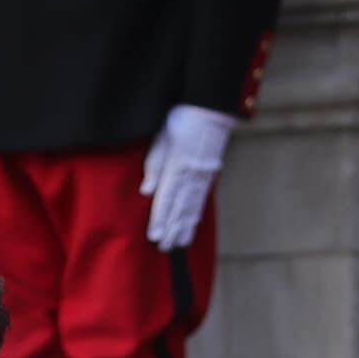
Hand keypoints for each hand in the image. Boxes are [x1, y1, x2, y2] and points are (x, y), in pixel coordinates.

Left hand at [140, 105, 234, 251]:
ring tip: (179, 244)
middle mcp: (192, 174)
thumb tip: (146, 191)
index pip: (166, 198)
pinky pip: (201, 198)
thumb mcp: (162, 137)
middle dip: (172, 230)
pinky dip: (196, 214)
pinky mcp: (210, 173)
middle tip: (164, 249)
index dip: (160, 219)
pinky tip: (193, 224)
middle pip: (180, 208)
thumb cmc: (183, 119)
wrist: (212, 108)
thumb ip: (154, 165)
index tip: (155, 237)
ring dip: (185, 227)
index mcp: (177, 165)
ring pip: (193, 206)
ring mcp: (203, 175)